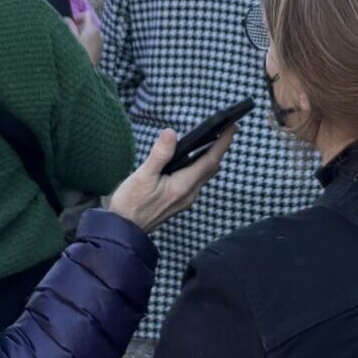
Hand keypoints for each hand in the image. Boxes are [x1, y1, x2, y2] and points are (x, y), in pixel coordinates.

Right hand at [68, 8, 102, 63]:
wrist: (84, 71)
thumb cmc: (75, 52)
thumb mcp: (69, 37)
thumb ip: (68, 25)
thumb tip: (67, 19)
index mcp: (92, 28)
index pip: (87, 14)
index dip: (78, 16)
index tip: (72, 23)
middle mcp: (99, 34)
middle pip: (89, 24)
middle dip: (79, 27)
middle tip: (70, 34)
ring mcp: (101, 43)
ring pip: (91, 34)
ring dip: (83, 35)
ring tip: (74, 43)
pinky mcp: (100, 51)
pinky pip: (93, 42)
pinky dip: (87, 42)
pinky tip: (80, 51)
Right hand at [105, 124, 234, 232]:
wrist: (125, 230)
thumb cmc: (131, 203)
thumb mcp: (143, 175)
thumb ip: (160, 154)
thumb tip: (171, 133)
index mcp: (183, 186)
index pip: (210, 160)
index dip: (223, 143)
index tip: (232, 127)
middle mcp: (189, 194)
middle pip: (211, 168)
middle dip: (220, 148)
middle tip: (225, 129)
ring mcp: (185, 199)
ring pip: (204, 175)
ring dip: (210, 158)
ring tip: (210, 140)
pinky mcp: (179, 202)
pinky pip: (195, 181)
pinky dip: (198, 167)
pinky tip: (190, 160)